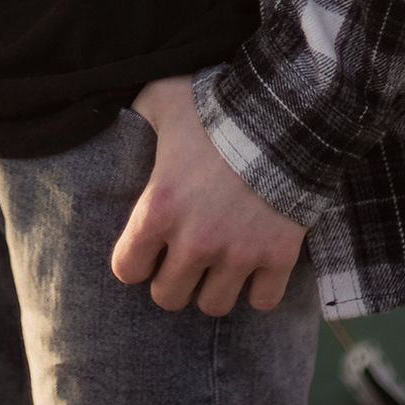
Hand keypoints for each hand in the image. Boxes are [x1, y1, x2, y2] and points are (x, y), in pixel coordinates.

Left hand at [112, 74, 306, 316]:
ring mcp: (238, 254)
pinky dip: (260, 289)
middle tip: (183, 258)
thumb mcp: (163, 98)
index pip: (127, 269)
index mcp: (158, 209)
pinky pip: (263, 302)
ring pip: (213, 305)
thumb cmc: (216, 106)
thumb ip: (137, 113)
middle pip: (168, 297)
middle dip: (173, 280)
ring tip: (218, 264)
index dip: (135, 261)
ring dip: (213, 287)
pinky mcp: (278, 257)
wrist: (284, 112)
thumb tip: (120, 117)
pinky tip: (255, 266)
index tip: (147, 249)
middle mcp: (194, 241)